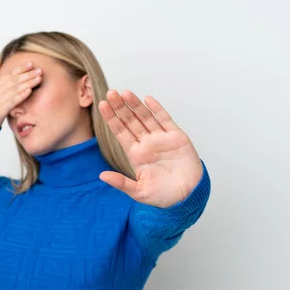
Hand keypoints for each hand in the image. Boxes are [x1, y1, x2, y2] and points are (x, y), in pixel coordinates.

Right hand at [0, 61, 42, 127]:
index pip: (11, 73)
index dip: (21, 68)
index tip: (31, 64)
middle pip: (16, 80)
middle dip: (28, 74)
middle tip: (39, 71)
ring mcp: (1, 98)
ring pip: (16, 89)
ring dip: (28, 83)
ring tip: (38, 79)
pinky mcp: (3, 108)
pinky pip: (14, 100)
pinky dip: (21, 95)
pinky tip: (29, 91)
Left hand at [98, 90, 202, 207]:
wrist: (187, 196)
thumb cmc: (163, 196)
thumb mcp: (139, 192)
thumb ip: (121, 183)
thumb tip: (102, 176)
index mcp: (136, 155)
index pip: (120, 133)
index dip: (112, 119)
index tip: (102, 106)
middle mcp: (146, 144)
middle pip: (130, 121)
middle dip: (120, 107)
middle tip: (110, 93)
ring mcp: (161, 139)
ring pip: (146, 117)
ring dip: (135, 105)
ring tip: (125, 92)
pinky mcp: (176, 137)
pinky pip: (165, 120)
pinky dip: (157, 110)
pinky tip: (148, 99)